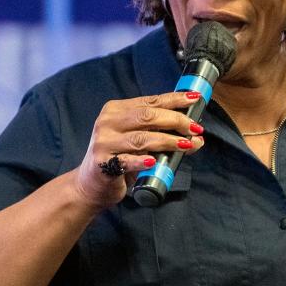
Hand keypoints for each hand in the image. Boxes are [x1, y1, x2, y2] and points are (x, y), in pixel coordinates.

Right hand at [73, 91, 204, 209]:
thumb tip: (196, 137)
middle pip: (147, 116)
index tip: (194, 100)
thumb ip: (162, 135)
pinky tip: (154, 162)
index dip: (174, 100)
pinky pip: (127, 161)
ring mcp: (103, 142)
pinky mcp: (102, 163)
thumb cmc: (119, 159)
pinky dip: (142, 161)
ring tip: (186, 145)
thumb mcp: (139, 141)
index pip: (150, 101)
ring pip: (142, 138)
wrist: (90, 184)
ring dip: (168, 141)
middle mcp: (108, 122)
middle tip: (195, 128)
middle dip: (176, 121)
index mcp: (116, 110)